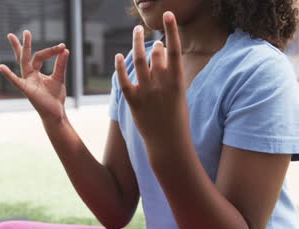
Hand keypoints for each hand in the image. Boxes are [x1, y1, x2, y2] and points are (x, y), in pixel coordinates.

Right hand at [0, 30, 69, 121]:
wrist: (55, 112)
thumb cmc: (54, 97)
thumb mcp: (59, 78)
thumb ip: (60, 65)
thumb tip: (65, 50)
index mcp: (35, 72)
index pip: (40, 56)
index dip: (52, 51)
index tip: (62, 46)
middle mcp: (29, 75)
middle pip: (25, 56)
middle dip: (24, 44)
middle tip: (25, 31)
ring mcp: (27, 82)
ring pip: (23, 63)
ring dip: (21, 50)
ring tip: (13, 37)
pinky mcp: (27, 90)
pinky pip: (17, 82)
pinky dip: (9, 75)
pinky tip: (1, 67)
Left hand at [114, 11, 189, 145]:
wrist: (168, 143)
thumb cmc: (177, 120)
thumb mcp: (180, 96)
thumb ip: (171, 76)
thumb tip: (163, 57)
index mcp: (178, 82)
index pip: (175, 50)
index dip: (172, 30)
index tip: (168, 14)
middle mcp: (162, 84)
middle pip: (155, 54)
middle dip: (154, 44)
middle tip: (152, 40)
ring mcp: (146, 92)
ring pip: (139, 60)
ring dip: (137, 43)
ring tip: (136, 31)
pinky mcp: (133, 101)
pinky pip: (124, 79)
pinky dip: (120, 66)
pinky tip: (118, 55)